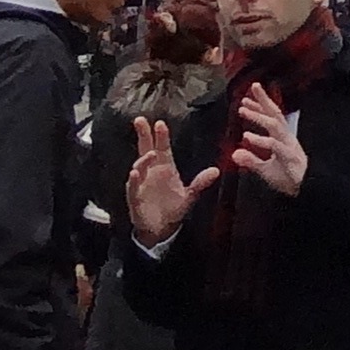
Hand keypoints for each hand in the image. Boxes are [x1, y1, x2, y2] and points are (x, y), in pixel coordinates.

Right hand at [122, 116, 215, 245]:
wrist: (161, 229)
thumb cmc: (173, 208)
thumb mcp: (190, 195)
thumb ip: (200, 182)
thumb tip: (216, 171)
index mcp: (165, 168)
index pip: (162, 147)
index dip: (161, 136)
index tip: (161, 123)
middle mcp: (151, 172)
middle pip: (145, 149)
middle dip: (143, 135)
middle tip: (140, 120)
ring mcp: (142, 183)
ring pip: (139, 166)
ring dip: (144, 159)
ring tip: (151, 154)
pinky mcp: (135, 197)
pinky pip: (133, 187)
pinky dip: (134, 180)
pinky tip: (135, 173)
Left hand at [228, 84, 308, 197]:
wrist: (305, 191)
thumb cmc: (287, 178)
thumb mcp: (265, 169)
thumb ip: (251, 160)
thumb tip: (235, 154)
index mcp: (282, 138)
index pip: (272, 118)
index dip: (261, 106)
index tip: (247, 97)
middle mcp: (287, 138)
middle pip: (276, 114)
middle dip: (264, 100)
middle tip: (253, 86)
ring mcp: (289, 146)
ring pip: (274, 126)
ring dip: (258, 116)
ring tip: (243, 110)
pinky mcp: (288, 157)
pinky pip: (274, 145)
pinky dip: (260, 140)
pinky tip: (248, 137)